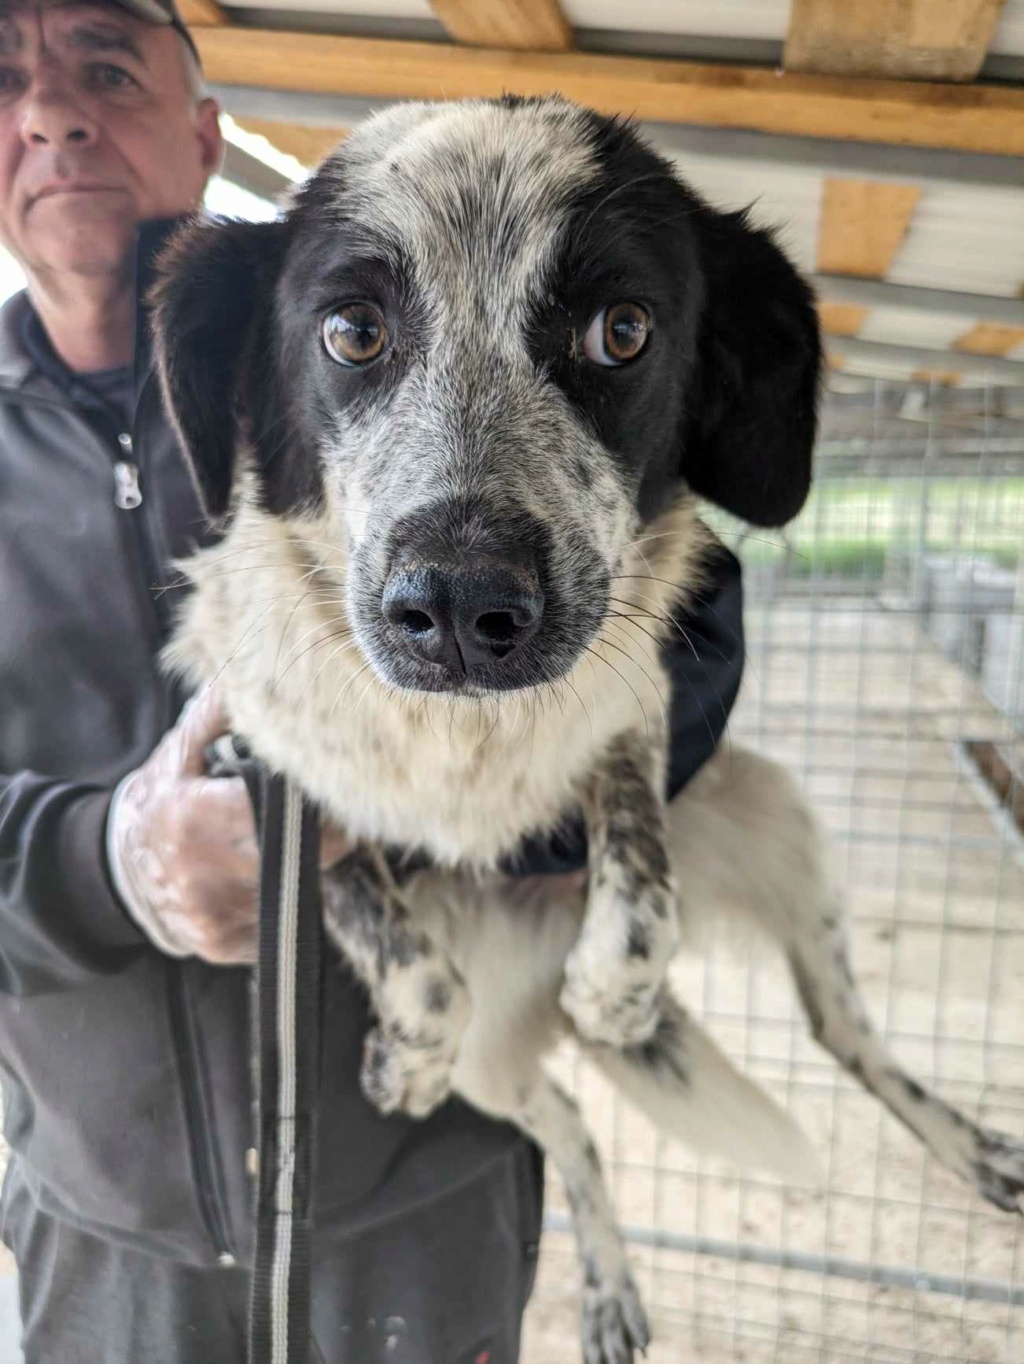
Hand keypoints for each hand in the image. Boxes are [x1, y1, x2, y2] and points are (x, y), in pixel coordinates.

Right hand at [107, 686, 348, 963]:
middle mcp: (210, 876)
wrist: (117, 876)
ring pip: (298, 890)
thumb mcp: (180, 753)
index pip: (292, 816)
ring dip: (301, 868)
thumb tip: (252, 668)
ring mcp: (218, 917)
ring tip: (278, 846)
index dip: (322, 807)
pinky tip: (260, 880)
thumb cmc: (160, 803)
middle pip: (308, 857)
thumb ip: (217, 713)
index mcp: (201, 820)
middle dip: (319, 836)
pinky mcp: (226, 947)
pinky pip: (280, 921)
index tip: (330, 792)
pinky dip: (282, 900)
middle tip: (315, 818)